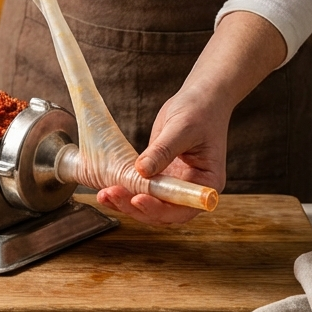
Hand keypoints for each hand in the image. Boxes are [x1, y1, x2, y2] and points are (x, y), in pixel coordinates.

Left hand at [95, 88, 226, 224]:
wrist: (200, 99)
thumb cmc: (201, 111)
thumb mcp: (182, 129)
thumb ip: (163, 150)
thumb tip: (141, 170)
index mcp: (207, 183)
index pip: (183, 207)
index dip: (160, 209)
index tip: (138, 199)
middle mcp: (191, 189)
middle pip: (163, 211)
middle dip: (135, 207)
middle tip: (111, 194)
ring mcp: (174, 184)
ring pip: (149, 204)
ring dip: (126, 203)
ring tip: (104, 194)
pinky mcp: (160, 176)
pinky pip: (142, 190)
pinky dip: (125, 191)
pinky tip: (108, 187)